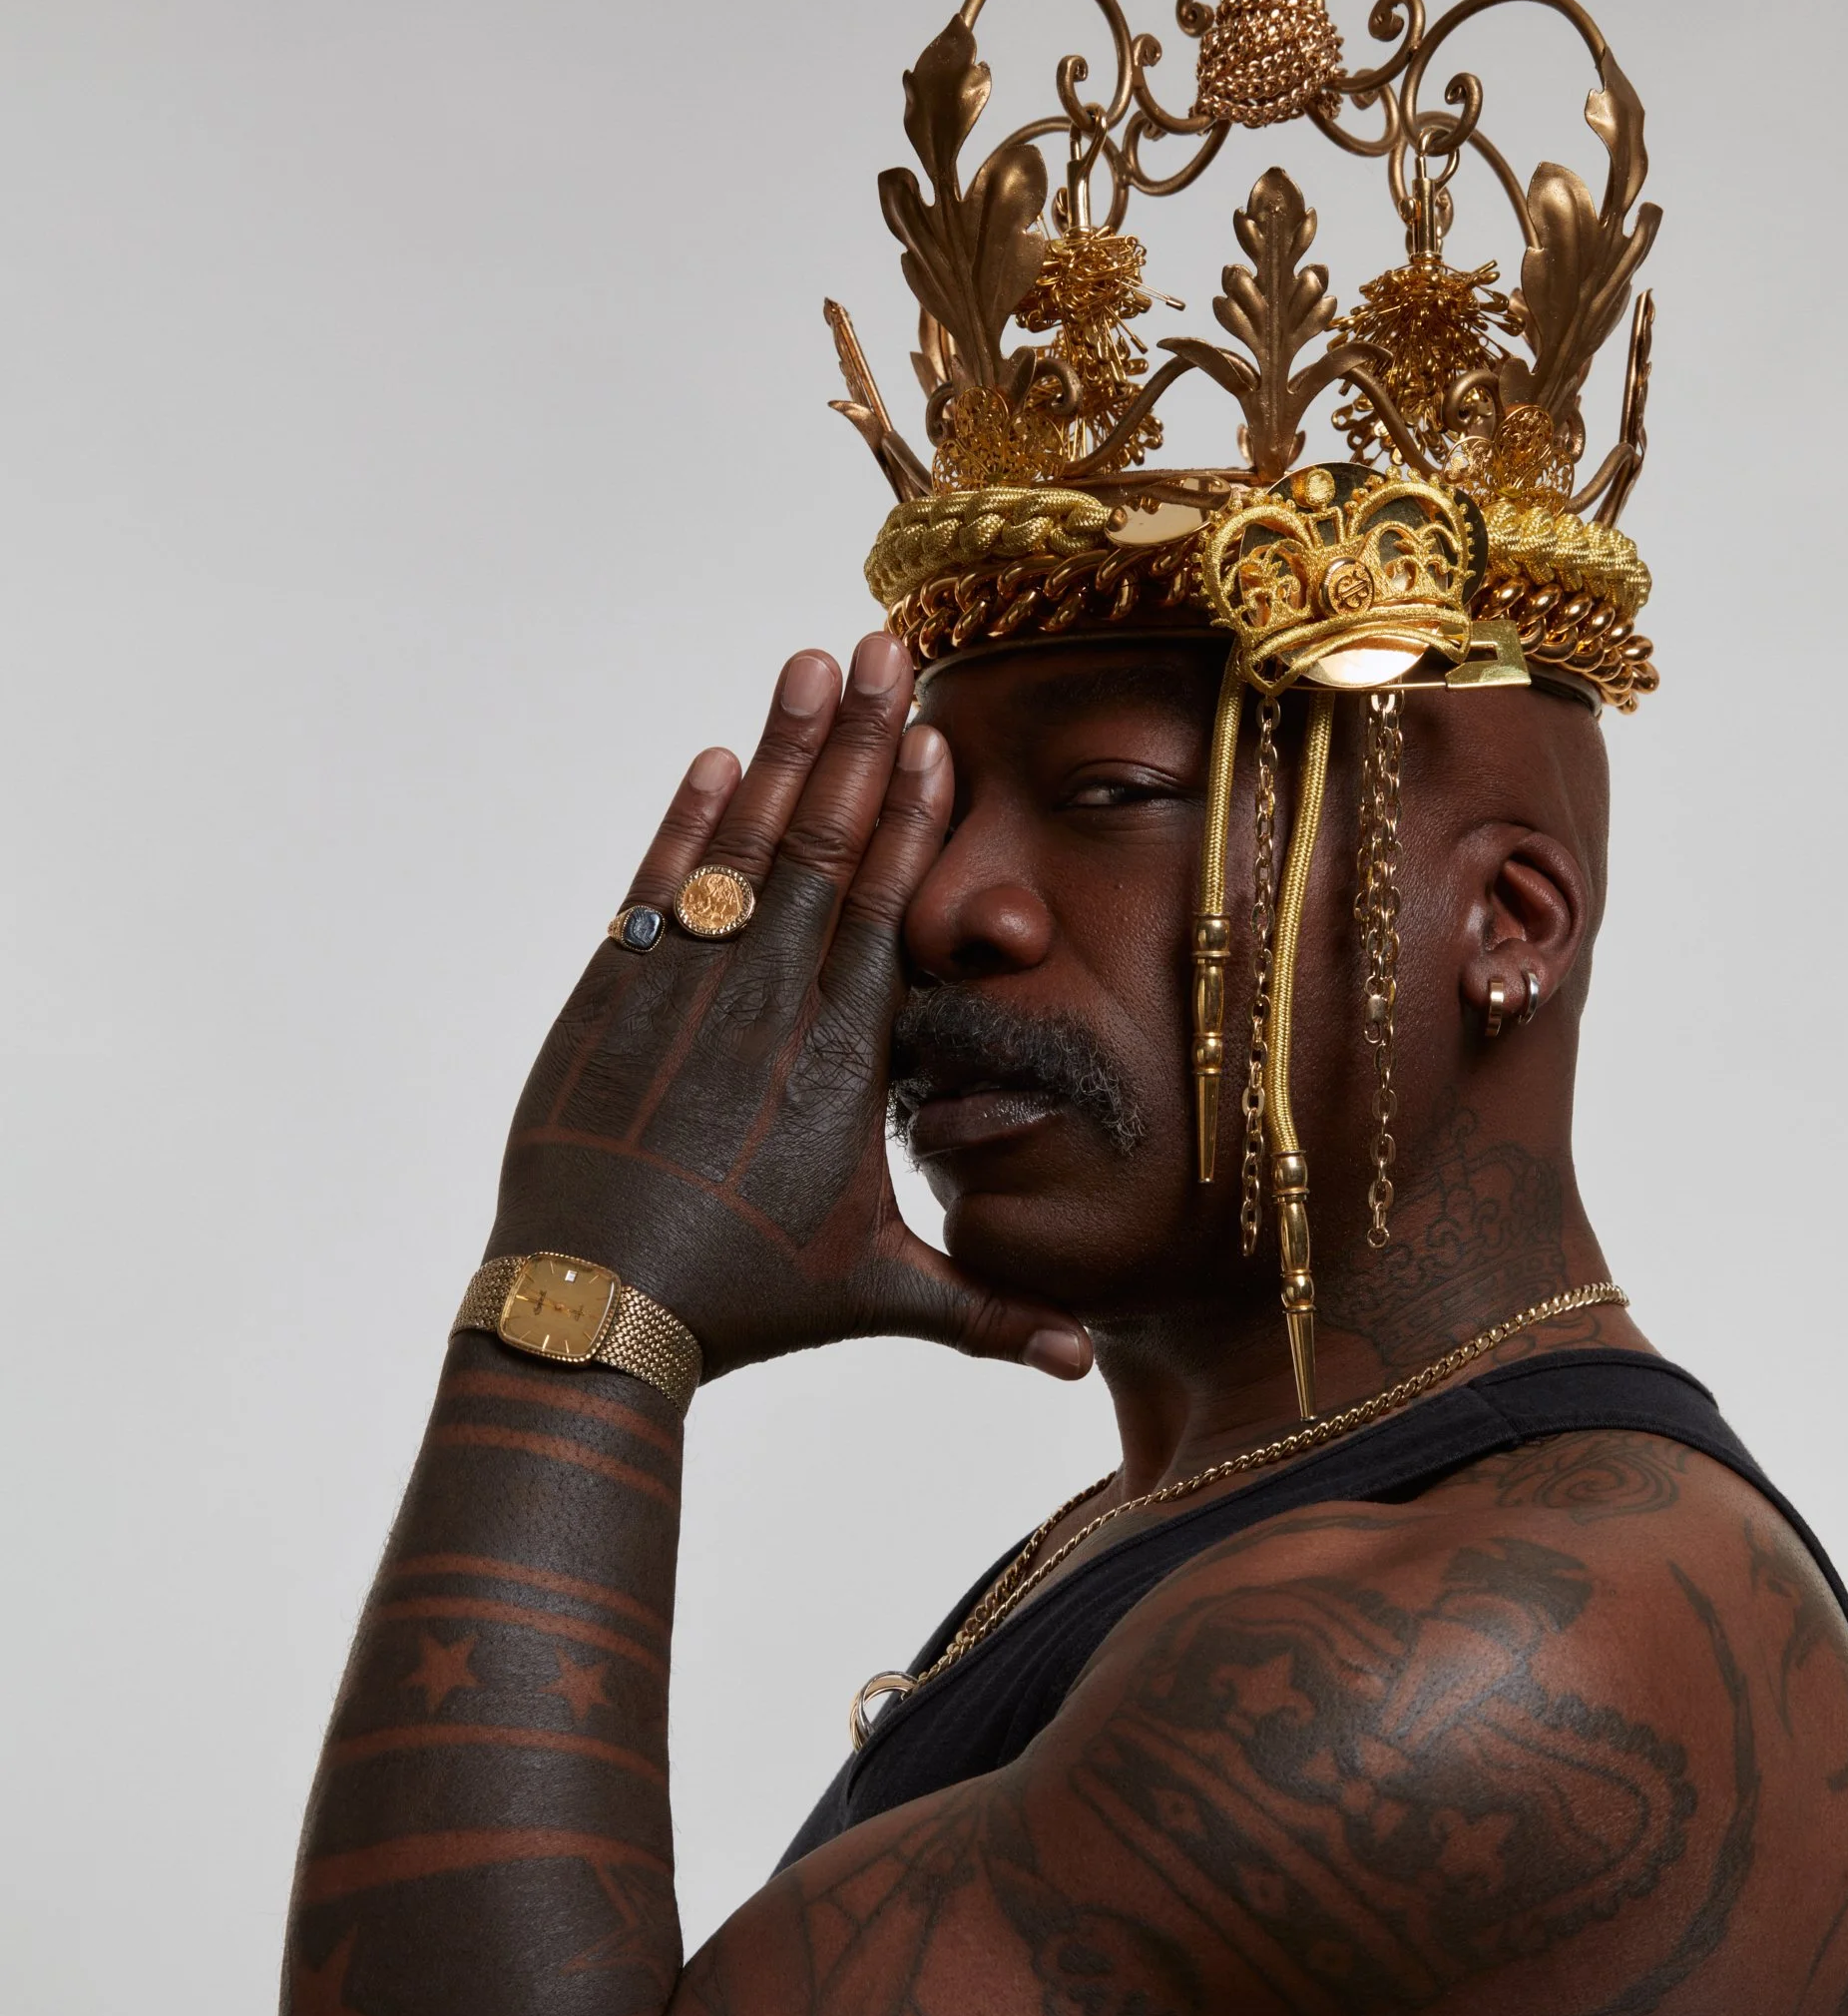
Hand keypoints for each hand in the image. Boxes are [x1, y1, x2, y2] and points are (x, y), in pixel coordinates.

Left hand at [487, 634, 1090, 1383]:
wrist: (591, 1309)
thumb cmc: (745, 1306)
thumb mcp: (879, 1297)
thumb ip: (990, 1315)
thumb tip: (1088, 1369)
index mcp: (841, 1062)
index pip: (885, 913)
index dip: (909, 819)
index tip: (933, 739)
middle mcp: (767, 1009)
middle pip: (821, 849)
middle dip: (858, 742)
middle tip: (886, 646)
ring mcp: (683, 995)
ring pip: (743, 849)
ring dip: (781, 749)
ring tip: (810, 660)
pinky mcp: (610, 1000)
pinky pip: (660, 889)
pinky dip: (687, 823)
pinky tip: (717, 759)